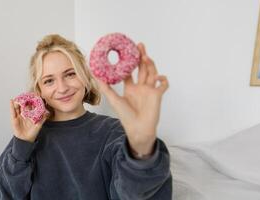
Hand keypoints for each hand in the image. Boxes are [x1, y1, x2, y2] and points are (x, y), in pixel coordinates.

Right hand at [9, 99, 48, 142]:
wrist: (26, 140)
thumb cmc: (32, 133)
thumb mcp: (38, 125)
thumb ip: (42, 119)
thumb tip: (47, 113)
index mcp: (30, 114)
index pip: (30, 106)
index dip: (32, 101)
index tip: (33, 95)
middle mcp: (24, 114)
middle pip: (24, 105)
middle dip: (25, 99)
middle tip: (26, 94)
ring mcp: (19, 116)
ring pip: (18, 107)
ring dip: (18, 101)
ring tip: (20, 97)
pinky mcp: (14, 118)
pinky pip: (13, 111)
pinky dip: (11, 106)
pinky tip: (12, 101)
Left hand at [96, 43, 168, 157]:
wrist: (138, 129)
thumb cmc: (126, 117)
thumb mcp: (114, 100)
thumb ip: (106, 88)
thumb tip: (95, 76)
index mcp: (130, 88)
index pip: (129, 72)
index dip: (127, 62)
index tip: (125, 52)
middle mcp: (140, 88)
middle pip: (142, 68)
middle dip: (141, 56)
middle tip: (139, 45)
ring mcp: (150, 91)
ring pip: (152, 73)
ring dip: (150, 64)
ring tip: (145, 56)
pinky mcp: (157, 95)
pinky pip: (163, 84)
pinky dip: (163, 79)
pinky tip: (157, 76)